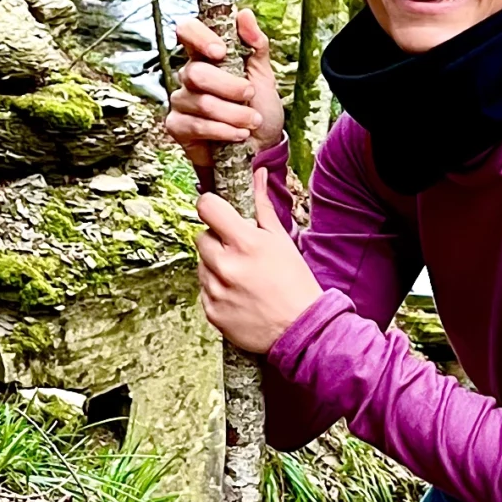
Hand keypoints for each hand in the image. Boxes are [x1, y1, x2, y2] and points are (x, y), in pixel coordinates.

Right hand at [165, 9, 284, 174]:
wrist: (260, 148)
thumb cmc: (259, 108)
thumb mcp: (264, 75)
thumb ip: (256, 45)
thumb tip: (245, 14)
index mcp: (207, 56)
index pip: (188, 31)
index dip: (200, 37)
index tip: (221, 52)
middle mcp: (189, 75)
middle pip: (196, 72)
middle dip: (230, 87)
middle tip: (250, 94)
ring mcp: (181, 101)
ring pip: (200, 101)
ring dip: (233, 113)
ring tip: (252, 121)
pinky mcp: (177, 126)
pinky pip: (196, 125)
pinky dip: (223, 131)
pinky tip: (238, 135)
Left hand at [196, 169, 322, 354]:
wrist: (301, 328)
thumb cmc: (295, 282)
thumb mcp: (281, 240)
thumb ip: (263, 206)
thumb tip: (258, 174)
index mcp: (245, 242)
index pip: (206, 208)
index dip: (211, 207)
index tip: (219, 214)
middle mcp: (226, 265)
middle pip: (201, 237)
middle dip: (217, 241)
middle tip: (240, 253)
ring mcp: (216, 291)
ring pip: (201, 265)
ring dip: (216, 267)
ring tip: (243, 278)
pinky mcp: (211, 312)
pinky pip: (204, 291)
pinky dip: (217, 291)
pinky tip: (239, 296)